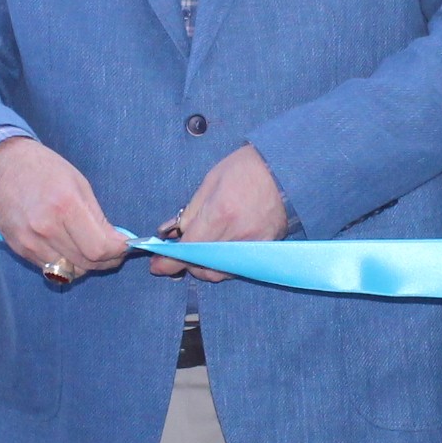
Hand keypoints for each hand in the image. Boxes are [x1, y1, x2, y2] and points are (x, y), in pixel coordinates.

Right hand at [0, 137, 127, 280]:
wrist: (0, 166)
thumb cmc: (43, 169)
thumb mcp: (78, 183)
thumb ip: (97, 217)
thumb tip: (116, 243)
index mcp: (65, 206)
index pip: (99, 248)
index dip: (117, 252)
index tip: (124, 246)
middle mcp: (46, 228)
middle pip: (86, 263)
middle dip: (106, 260)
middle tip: (113, 251)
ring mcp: (30, 241)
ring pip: (69, 271)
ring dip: (85, 265)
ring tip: (89, 248)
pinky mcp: (19, 248)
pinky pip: (50, 268)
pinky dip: (65, 263)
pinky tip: (68, 247)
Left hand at [147, 145, 290, 280]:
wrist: (284, 169)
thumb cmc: (244, 169)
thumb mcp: (209, 183)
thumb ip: (191, 213)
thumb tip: (174, 234)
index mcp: (219, 215)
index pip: (187, 249)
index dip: (169, 262)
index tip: (157, 266)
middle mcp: (236, 236)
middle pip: (203, 266)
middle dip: (185, 265)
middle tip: (177, 256)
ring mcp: (253, 246)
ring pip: (220, 272)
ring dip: (204, 267)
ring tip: (198, 253)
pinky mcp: (265, 249)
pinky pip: (238, 268)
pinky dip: (223, 265)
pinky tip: (219, 253)